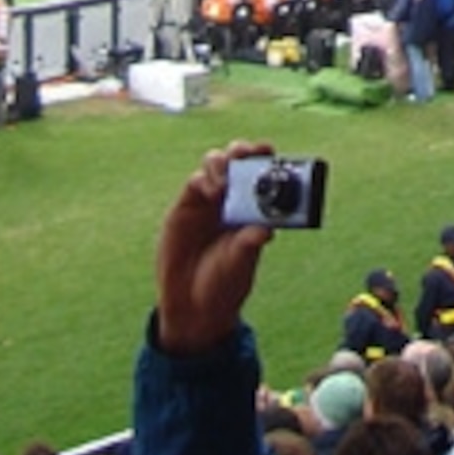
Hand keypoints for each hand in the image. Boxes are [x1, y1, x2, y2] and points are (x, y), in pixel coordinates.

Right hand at [155, 142, 277, 356]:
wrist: (192, 304)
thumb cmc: (224, 282)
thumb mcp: (240, 264)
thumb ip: (249, 244)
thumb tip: (267, 231)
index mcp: (254, 206)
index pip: (263, 170)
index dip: (265, 156)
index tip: (267, 151)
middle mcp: (233, 197)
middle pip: (238, 159)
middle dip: (241, 150)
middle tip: (243, 155)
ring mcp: (208, 200)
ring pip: (215, 162)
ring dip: (221, 162)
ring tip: (224, 181)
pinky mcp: (185, 207)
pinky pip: (195, 181)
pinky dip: (204, 179)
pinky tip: (211, 193)